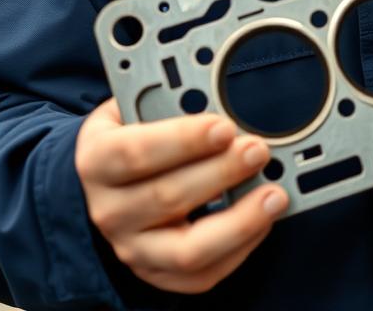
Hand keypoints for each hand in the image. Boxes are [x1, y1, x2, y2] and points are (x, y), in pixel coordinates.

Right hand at [75, 99, 287, 294]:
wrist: (105, 181)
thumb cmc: (131, 134)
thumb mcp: (133, 106)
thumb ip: (167, 101)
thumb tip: (216, 96)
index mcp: (97, 160)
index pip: (136, 152)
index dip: (183, 140)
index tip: (224, 126)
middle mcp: (109, 210)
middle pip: (167, 198)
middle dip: (221, 173)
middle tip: (258, 150)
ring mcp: (132, 249)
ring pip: (187, 249)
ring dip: (238, 222)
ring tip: (274, 195)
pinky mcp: (156, 274)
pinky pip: (201, 276)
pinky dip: (239, 250)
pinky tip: (263, 222)